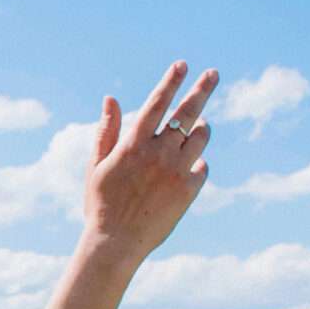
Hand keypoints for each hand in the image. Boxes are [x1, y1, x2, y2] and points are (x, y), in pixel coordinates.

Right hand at [80, 61, 217, 268]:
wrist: (116, 243)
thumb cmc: (101, 204)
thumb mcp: (96, 165)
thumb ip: (106, 131)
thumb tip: (110, 98)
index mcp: (134, 144)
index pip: (157, 103)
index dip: (170, 81)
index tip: (182, 64)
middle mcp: (158, 153)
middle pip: (187, 113)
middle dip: (201, 89)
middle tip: (213, 73)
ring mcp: (176, 171)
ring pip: (200, 137)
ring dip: (201, 128)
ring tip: (197, 127)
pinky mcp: (189, 191)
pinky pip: (202, 166)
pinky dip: (197, 162)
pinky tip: (187, 167)